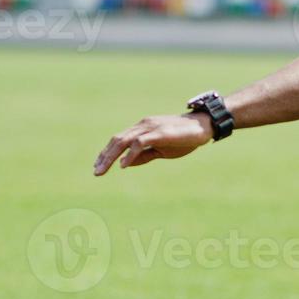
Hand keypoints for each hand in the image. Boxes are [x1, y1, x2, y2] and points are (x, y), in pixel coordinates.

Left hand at [93, 114, 213, 174]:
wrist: (202, 126)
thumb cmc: (183, 138)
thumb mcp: (161, 150)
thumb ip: (144, 156)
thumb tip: (126, 163)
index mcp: (142, 129)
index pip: (119, 140)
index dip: (107, 153)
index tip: (99, 166)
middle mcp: (142, 126)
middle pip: (117, 140)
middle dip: (104, 156)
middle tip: (96, 172)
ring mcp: (150, 128)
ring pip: (123, 141)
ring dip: (111, 156)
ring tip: (102, 169)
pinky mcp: (158, 133)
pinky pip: (139, 143)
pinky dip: (129, 154)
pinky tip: (123, 165)